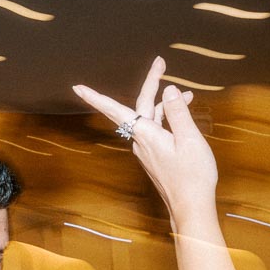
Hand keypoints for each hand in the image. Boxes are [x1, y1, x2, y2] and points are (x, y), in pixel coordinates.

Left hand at [73, 57, 211, 225]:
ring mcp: (147, 149)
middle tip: (160, 62)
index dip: (96, 97)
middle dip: (151, 84)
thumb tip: (168, 90)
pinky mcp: (154, 156)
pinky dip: (169, 119)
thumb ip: (178, 112)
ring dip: (166, 104)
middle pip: (140, 106)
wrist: (191, 207)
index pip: (115, 110)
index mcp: (146, 135)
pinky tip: (183, 117)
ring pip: (151, 119)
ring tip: (188, 95)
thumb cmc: (192, 176)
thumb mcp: (189, 139)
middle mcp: (141, 141)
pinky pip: (157, 130)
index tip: (77, 87)